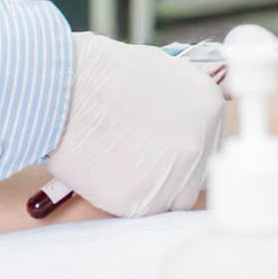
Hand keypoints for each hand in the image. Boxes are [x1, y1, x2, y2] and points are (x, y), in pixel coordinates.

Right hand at [48, 33, 228, 216]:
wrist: (65, 88)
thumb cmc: (103, 74)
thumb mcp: (160, 71)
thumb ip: (183, 101)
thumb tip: (185, 118)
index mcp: (209, 106)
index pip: (212, 143)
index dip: (186, 147)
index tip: (164, 147)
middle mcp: (200, 144)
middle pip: (196, 175)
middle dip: (171, 171)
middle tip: (139, 157)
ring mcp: (174, 176)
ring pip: (169, 199)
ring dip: (149, 187)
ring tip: (118, 160)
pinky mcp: (142, 202)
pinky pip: (136, 207)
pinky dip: (120, 195)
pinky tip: (103, 168)